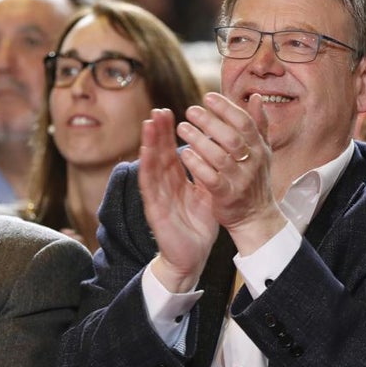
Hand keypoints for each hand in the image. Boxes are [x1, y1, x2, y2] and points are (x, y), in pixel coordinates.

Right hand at [138, 108, 219, 292]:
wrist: (192, 256)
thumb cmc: (198, 226)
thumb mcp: (208, 194)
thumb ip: (209, 172)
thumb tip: (220, 149)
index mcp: (178, 180)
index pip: (172, 151)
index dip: (170, 132)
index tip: (172, 111)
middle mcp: (165, 185)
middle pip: (159, 153)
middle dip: (158, 132)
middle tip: (159, 110)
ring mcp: (158, 196)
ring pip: (151, 165)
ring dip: (149, 144)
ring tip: (149, 123)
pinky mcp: (154, 209)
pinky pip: (149, 186)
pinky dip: (147, 168)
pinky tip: (145, 153)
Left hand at [173, 92, 286, 254]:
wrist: (256, 216)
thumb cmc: (255, 178)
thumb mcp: (263, 150)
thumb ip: (259, 124)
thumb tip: (257, 97)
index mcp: (260, 147)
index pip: (244, 122)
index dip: (226, 108)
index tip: (207, 96)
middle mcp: (253, 162)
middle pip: (232, 137)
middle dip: (210, 122)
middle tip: (190, 110)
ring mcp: (240, 180)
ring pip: (219, 156)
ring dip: (199, 140)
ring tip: (182, 128)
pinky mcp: (228, 195)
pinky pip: (211, 178)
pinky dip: (197, 165)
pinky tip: (184, 153)